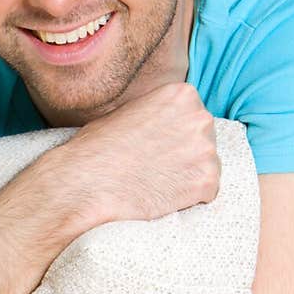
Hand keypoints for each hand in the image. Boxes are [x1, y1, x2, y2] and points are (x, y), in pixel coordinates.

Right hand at [61, 82, 220, 227]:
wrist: (86, 182)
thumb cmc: (98, 148)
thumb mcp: (128, 111)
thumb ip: (157, 113)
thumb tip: (165, 124)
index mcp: (182, 94)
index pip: (192, 116)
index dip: (175, 136)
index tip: (157, 147)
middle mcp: (201, 117)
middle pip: (204, 140)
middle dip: (186, 155)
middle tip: (157, 167)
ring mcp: (207, 150)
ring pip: (206, 167)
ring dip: (188, 177)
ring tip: (156, 182)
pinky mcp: (207, 181)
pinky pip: (207, 193)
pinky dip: (190, 199)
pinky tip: (163, 196)